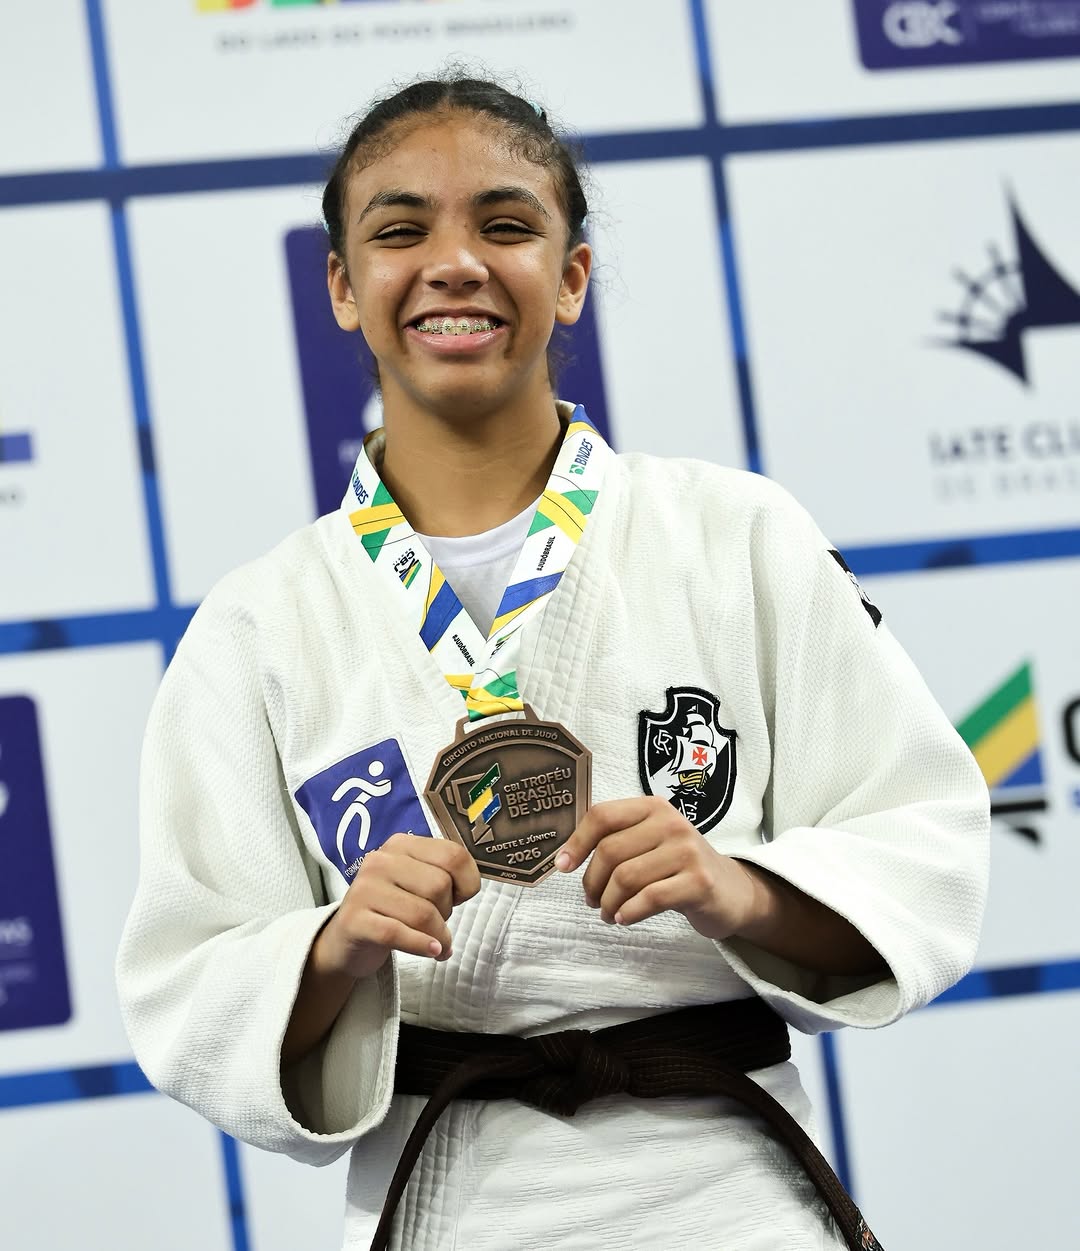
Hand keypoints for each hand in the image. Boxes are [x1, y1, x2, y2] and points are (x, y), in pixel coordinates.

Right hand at [316, 834, 480, 981]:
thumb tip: (469, 889)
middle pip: (439, 885)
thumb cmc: (392, 911)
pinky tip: (431, 952)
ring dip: (438, 936)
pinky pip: (397, 933)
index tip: (459, 899)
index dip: (467, 883)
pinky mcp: (354, 920)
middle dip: (446, 912)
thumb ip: (444, 877)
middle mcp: (380, 860)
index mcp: (401, 845)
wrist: (347, 939)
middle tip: (435, 924)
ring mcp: (364, 889)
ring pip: (422, 913)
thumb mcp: (417, 885)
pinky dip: (421, 946)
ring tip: (435, 944)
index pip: (453, 855)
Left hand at [555, 797, 762, 940]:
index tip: (563, 866)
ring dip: (608, 902)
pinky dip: (629, 912)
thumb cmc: (679, 867)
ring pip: (626, 878)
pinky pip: (649, 898)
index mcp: (653, 807)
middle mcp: (671, 823)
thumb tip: (564, 858)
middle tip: (592, 901)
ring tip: (608, 913)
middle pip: (610, 851)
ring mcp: (688, 851)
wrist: (731, 890)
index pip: (603, 816)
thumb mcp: (650, 842)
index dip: (577, 842)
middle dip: (592, 882)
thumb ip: (616, 841)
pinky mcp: (699, 882)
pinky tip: (624, 919)